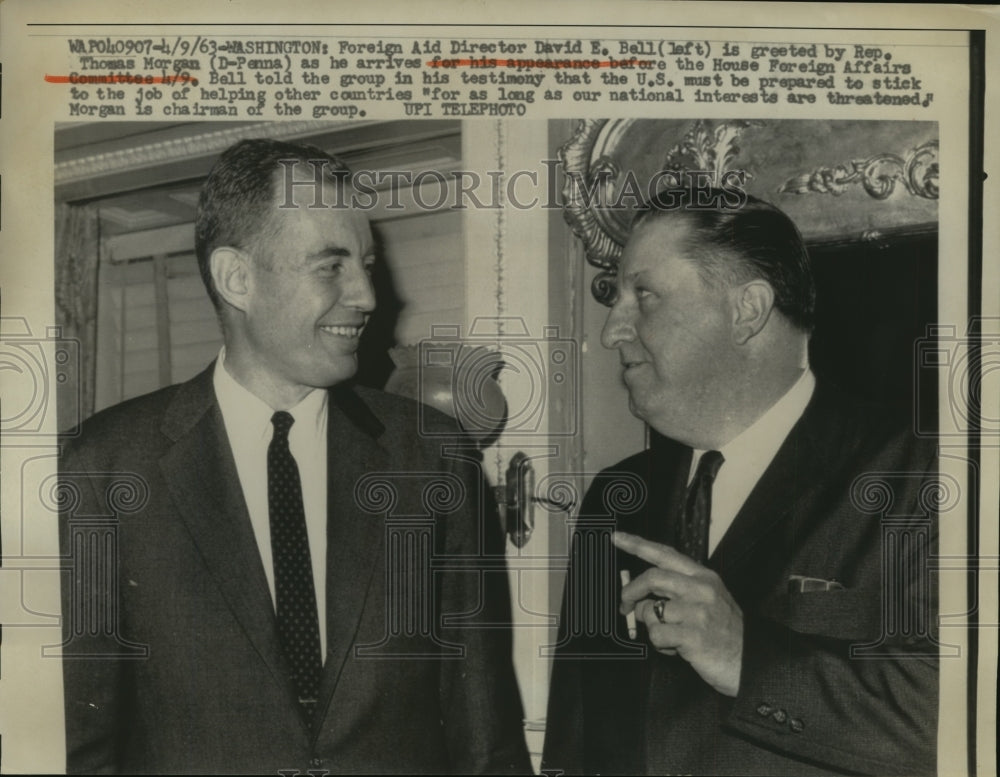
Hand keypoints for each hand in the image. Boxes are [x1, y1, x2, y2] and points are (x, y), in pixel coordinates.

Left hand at [613, 531, 742, 696]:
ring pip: (652, 610)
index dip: (638, 544)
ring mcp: (697, 612)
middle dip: (631, 590)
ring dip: (651, 625)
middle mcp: (701, 590)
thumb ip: (678, 589)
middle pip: (653, 578)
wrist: (750, 661)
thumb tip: (642, 590)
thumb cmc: (726, 631)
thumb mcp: (709, 599)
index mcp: (703, 577)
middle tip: (624, 604)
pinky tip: (674, 648)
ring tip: (667, 635)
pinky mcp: (693, 636)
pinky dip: (659, 644)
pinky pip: (657, 635)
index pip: (665, 554)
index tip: (618, 538)